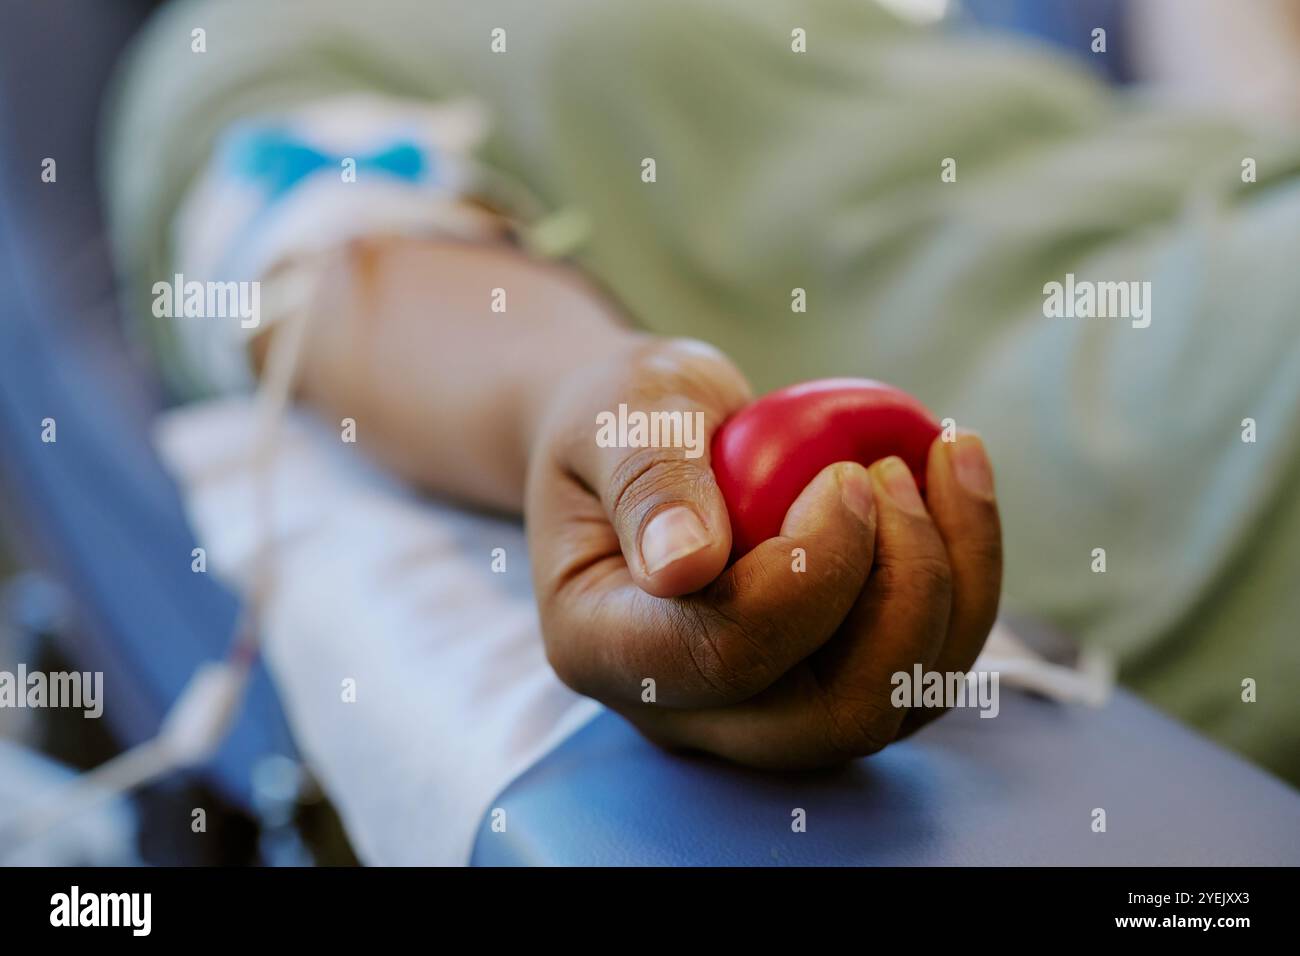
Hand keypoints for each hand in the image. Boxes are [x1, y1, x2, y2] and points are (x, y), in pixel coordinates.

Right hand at [525, 336, 1002, 768]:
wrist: (646, 440)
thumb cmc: (623, 418)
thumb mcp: (619, 415)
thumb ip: (645, 480)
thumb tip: (682, 566)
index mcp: (603, 649)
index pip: (724, 655)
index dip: (810, 572)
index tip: (843, 475)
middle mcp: (685, 709)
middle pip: (833, 716)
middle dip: (903, 594)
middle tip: (891, 473)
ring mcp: (766, 711)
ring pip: (899, 703)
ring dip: (953, 583)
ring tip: (941, 460)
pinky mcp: (834, 685)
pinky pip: (927, 668)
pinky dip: (967, 579)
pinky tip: (954, 480)